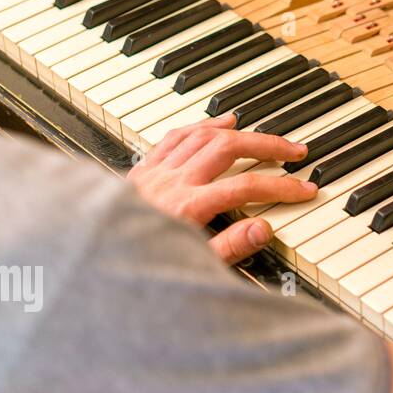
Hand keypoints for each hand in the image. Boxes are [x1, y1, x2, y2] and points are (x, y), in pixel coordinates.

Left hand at [128, 113, 317, 263]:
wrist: (89, 261)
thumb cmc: (136, 266)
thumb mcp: (188, 267)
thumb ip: (228, 248)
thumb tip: (263, 229)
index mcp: (187, 209)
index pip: (246, 188)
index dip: (281, 186)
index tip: (304, 189)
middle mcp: (171, 184)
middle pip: (228, 149)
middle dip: (267, 145)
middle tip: (294, 151)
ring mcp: (155, 174)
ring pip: (203, 136)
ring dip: (239, 132)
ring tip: (264, 134)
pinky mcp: (141, 171)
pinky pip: (174, 137)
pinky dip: (201, 127)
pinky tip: (217, 125)